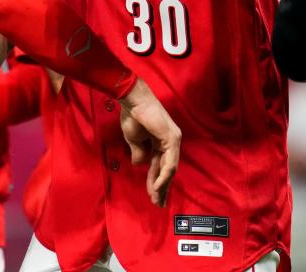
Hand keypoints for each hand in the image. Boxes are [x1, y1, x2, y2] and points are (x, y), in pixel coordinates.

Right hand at [118, 79, 181, 206]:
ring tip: (157, 198)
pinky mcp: (172, 139)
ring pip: (170, 168)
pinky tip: (157, 186)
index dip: (155, 181)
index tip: (152, 195)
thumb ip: (139, 152)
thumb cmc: (132, 116)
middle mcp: (171, 142)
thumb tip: (140, 164)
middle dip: (162, 187)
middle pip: (167, 169)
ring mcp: (173, 140)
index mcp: (161, 142)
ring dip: (162, 185)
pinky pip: (169, 162)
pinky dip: (163, 176)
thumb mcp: (133, 139)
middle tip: (159, 203)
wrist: (132, 101)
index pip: (160, 166)